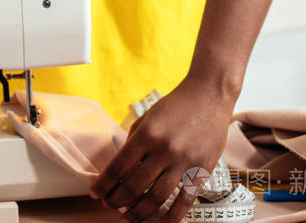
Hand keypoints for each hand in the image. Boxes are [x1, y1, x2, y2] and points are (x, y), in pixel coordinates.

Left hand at [89, 74, 234, 221]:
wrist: (209, 95)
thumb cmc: (177, 104)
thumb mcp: (148, 116)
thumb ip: (135, 140)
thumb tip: (121, 167)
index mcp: (147, 133)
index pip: (118, 167)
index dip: (104, 184)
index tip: (96, 192)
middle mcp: (164, 149)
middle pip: (134, 187)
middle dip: (117, 201)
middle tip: (109, 205)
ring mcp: (184, 161)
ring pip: (156, 198)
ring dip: (138, 213)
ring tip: (128, 218)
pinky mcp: (201, 170)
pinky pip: (184, 201)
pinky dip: (170, 217)